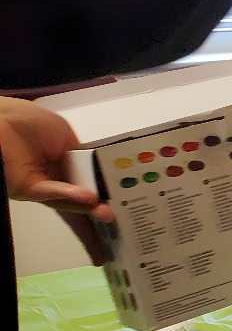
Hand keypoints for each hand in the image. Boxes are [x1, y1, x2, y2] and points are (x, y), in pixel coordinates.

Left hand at [0, 98, 110, 221]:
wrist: (0, 119)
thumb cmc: (27, 120)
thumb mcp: (65, 134)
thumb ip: (81, 154)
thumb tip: (95, 169)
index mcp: (62, 160)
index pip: (87, 178)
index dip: (103, 186)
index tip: (120, 193)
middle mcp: (52, 175)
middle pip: (79, 194)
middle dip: (98, 205)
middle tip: (115, 211)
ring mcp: (40, 184)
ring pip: (67, 199)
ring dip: (87, 206)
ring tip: (105, 210)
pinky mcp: (26, 189)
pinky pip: (50, 193)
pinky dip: (68, 195)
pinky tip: (87, 197)